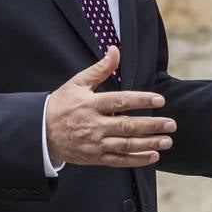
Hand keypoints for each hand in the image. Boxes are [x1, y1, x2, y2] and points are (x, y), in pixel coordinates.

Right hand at [45, 46, 174, 167]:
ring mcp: (94, 143)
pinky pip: (118, 161)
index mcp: (91, 104)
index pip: (120, 101)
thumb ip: (100, 69)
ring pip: (126, 145)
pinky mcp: (94, 158)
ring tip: (167, 141)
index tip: (160, 100)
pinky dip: (136, 160)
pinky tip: (153, 156)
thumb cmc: (61, 104)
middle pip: (127, 126)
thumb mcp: (77, 83)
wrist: (40, 132)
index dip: (141, 100)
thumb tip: (115, 50)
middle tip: (171, 124)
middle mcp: (94, 125)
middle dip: (152, 126)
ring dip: (149, 144)